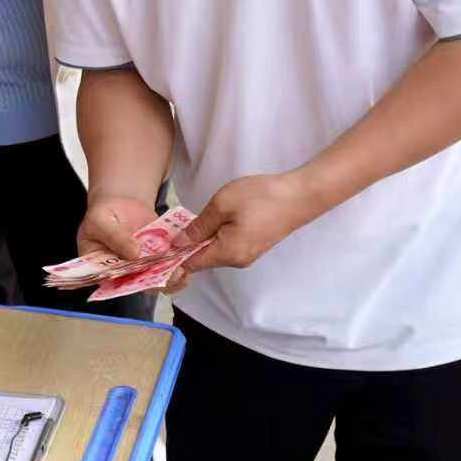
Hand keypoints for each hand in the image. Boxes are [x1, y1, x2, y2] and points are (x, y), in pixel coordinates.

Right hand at [78, 192, 190, 293]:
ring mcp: (143, 268)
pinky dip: (180, 263)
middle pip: (140, 286)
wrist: (122, 204)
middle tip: (169, 275)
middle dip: (156, 283)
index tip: (143, 279)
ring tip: (181, 268)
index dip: (129, 285)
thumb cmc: (104, 215)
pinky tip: (187, 258)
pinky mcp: (159, 258)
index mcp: (103, 271)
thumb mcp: (101, 221)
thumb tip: (134, 254)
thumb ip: (114, 237)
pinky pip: (170, 266)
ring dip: (171, 277)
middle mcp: (124, 275)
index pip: (114, 284)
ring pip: (158, 280)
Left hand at [181, 172, 325, 273]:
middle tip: (173, 224)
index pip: (190, 264)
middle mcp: (237, 260)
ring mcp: (248, 254)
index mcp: (227, 253)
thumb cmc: (262, 197)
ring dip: (203, 237)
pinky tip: (217, 218)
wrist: (301, 196)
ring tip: (197, 218)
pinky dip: (217, 235)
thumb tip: (179, 242)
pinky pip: (227, 245)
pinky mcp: (254, 246)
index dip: (172, 255)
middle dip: (186, 244)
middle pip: (202, 258)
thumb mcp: (222, 204)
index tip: (159, 242)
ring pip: (214, 250)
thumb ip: (199, 226)